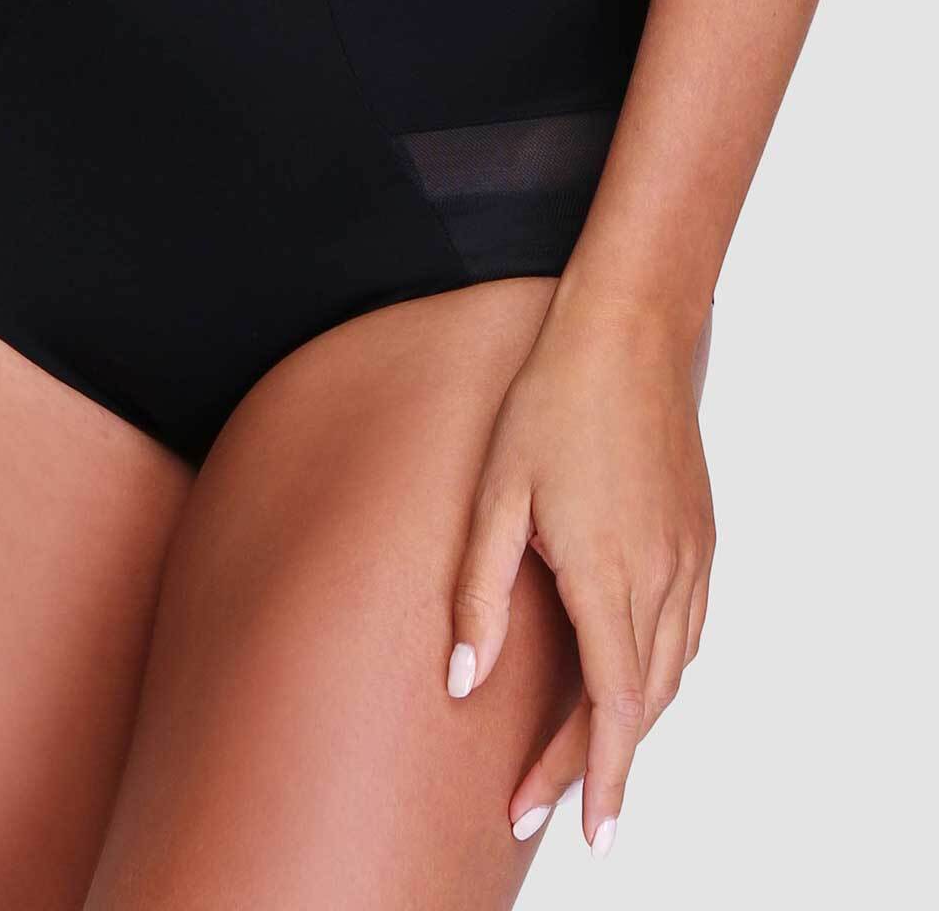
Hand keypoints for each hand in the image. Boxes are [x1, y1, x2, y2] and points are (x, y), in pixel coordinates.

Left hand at [447, 298, 713, 855]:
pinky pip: (691, 629)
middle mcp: (663, 578)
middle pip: (640, 703)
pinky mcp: (702, 536)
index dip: (592, 775)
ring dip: (629, 723)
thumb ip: (479, 594)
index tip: (582, 830)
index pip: (610, 708)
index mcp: (608, 575)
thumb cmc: (550, 407)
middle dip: (596, 764)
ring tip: (582, 755)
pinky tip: (632, 678)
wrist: (625, 336)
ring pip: (672, 672)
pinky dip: (661, 673)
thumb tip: (464, 681)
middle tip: (545, 804)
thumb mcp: (495, 497)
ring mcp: (692, 557)